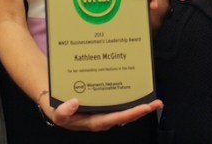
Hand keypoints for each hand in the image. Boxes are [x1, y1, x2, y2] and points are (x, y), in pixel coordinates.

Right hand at [45, 95, 162, 131]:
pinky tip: (137, 89)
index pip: (116, 118)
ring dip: (138, 104)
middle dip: (141, 109)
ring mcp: (104, 110)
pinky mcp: (104, 103)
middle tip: (157, 103)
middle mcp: (102, 117)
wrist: (54, 103)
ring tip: (153, 98)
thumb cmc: (58, 109)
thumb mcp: (57, 113)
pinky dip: (129, 97)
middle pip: (125, 115)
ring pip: (124, 109)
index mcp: (94, 121)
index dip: (131, 113)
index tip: (144, 108)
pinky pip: (119, 101)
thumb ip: (63, 112)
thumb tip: (75, 103)